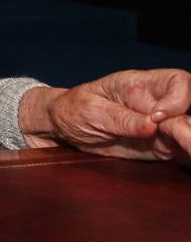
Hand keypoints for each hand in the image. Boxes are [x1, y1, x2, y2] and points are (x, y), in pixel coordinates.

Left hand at [20, 68, 190, 163]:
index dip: (177, 99)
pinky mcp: (159, 148)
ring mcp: (161, 127)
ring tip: (187, 153)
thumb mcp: (90, 111)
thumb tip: (153, 124)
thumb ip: (121, 118)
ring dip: (190, 144)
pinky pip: (182, 153)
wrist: (63, 128)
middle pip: (189, 111)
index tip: (158, 117)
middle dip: (189, 129)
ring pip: (189, 132)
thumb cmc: (73, 109)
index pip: (178, 82)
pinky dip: (187, 157)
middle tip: (183, 143)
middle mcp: (157, 104)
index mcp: (139, 85)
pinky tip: (186, 159)